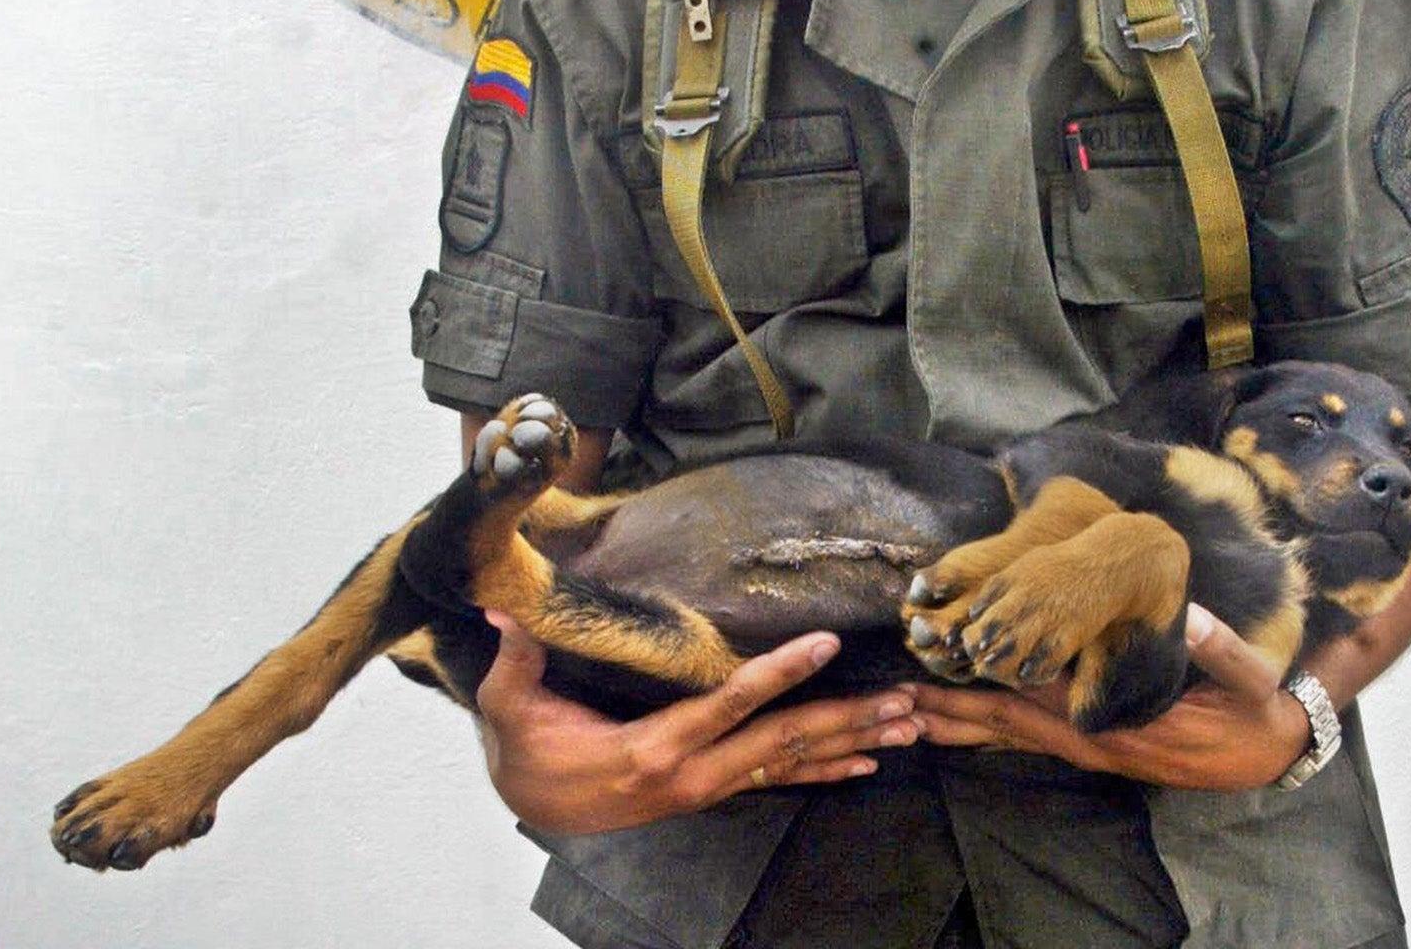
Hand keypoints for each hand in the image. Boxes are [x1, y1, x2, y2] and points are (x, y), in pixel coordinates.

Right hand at [475, 611, 923, 833]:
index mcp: (652, 749)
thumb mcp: (509, 704)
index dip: (780, 673)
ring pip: (792, 763)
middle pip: (784, 743)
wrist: (528, 803)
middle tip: (907, 703)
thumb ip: (517, 657)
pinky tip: (866, 763)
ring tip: (908, 727)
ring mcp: (705, 788)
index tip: (826, 644)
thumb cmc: (524, 748)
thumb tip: (501, 606)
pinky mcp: (710, 790)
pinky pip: (779, 779)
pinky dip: (826, 770)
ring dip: (853, 744)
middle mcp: (691, 774)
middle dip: (848, 721)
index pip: (729, 704)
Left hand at [907, 605, 1312, 790]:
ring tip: (914, 714)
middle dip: (957, 712)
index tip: (947, 667)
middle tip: (900, 700)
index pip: (1043, 700)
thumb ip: (1221, 649)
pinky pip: (1033, 739)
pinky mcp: (1096, 746)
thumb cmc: (1255, 714)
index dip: (993, 683)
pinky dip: (995, 729)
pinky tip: (968, 724)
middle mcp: (1094, 742)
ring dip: (967, 725)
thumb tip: (1197, 616)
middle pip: (1011, 725)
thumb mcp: (1248, 681)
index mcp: (1119, 722)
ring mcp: (1092, 749)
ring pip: (1016, 737)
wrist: (1272, 753)